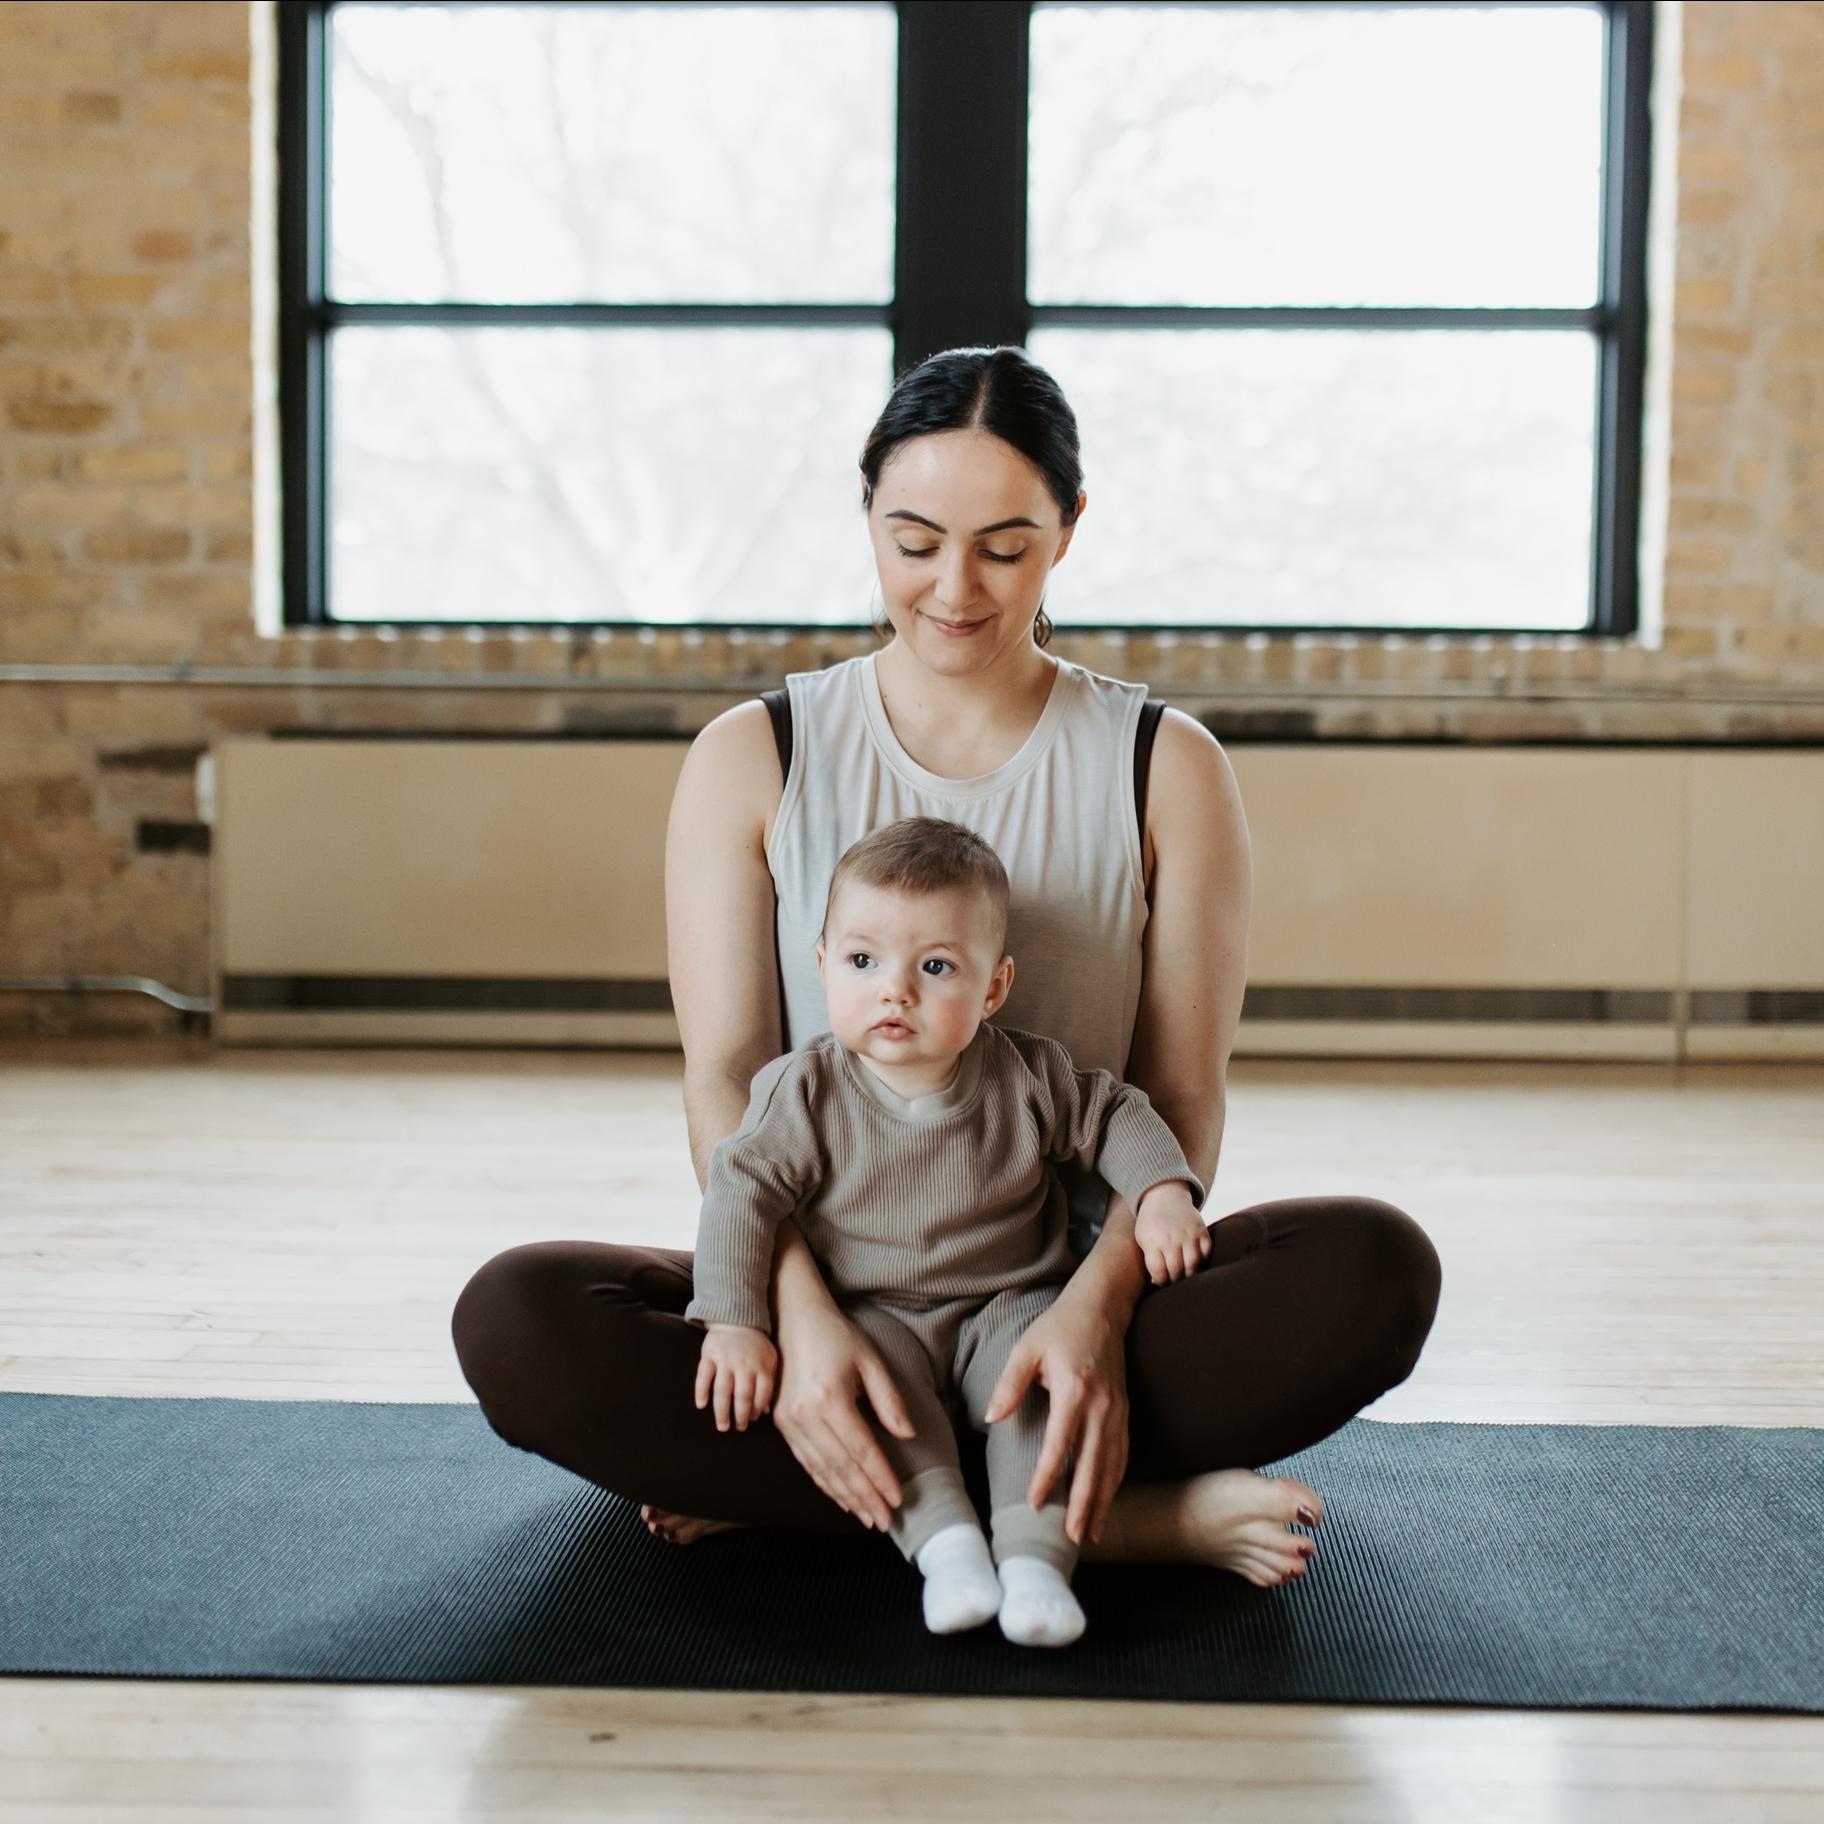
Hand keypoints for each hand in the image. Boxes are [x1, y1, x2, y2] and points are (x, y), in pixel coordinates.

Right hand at [694, 1323, 778, 1432]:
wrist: (736, 1319)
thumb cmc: (755, 1345)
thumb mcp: (769, 1359)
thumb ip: (769, 1381)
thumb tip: (765, 1411)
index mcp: (761, 1365)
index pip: (762, 1393)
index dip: (757, 1409)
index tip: (752, 1420)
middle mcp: (744, 1363)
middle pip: (742, 1395)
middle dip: (740, 1416)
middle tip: (738, 1428)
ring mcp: (725, 1359)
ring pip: (722, 1389)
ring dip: (721, 1410)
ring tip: (722, 1426)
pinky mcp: (709, 1355)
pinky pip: (703, 1375)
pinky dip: (701, 1391)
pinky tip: (701, 1405)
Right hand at [770, 1292, 918, 1532]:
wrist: (792, 1317)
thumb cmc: (836, 1336)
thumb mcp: (870, 1360)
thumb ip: (888, 1400)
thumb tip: (907, 1435)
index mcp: (829, 1398)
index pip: (861, 1449)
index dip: (880, 1477)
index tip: (897, 1499)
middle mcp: (805, 1415)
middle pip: (840, 1467)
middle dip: (865, 1497)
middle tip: (885, 1521)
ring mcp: (789, 1422)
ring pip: (821, 1471)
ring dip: (845, 1497)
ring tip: (866, 1516)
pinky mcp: (782, 1424)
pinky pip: (806, 1462)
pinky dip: (825, 1484)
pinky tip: (841, 1497)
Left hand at [981, 1279, 1129, 1546]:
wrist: (1103, 1307)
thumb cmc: (1060, 1326)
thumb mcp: (1028, 1347)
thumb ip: (1009, 1383)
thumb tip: (991, 1417)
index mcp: (1074, 1390)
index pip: (1060, 1444)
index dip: (1048, 1477)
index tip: (1035, 1503)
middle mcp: (1101, 1406)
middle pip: (1093, 1465)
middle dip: (1084, 1505)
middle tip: (1073, 1538)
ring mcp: (1117, 1410)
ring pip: (1113, 1465)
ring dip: (1103, 1501)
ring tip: (1091, 1532)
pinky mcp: (1124, 1411)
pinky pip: (1122, 1454)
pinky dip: (1116, 1481)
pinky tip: (1107, 1501)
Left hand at [1133, 1179, 1211, 1285]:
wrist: (1165, 1197)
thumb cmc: (1151, 1223)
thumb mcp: (1142, 1239)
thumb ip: (1150, 1260)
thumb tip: (1159, 1283)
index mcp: (1153, 1241)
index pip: (1158, 1271)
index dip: (1160, 1282)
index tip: (1161, 1282)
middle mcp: (1171, 1238)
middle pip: (1176, 1270)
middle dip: (1174, 1280)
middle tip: (1174, 1281)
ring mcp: (1188, 1234)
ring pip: (1193, 1264)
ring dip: (1189, 1274)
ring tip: (1184, 1275)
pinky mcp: (1202, 1231)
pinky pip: (1206, 1253)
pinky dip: (1202, 1261)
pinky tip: (1194, 1261)